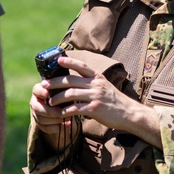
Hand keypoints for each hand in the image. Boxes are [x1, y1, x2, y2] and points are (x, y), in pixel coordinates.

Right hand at [30, 79, 74, 135]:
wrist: (63, 106)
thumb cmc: (63, 94)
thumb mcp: (64, 89)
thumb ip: (64, 88)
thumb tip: (70, 87)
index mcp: (39, 90)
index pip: (36, 90)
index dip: (40, 92)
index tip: (47, 94)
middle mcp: (35, 101)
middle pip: (37, 108)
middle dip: (50, 111)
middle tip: (60, 112)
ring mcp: (35, 113)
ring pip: (41, 119)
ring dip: (55, 120)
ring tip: (67, 118)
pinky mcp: (39, 123)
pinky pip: (45, 127)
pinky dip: (57, 127)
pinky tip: (67, 124)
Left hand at [39, 56, 160, 146]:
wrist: (129, 113)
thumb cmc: (115, 101)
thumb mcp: (105, 87)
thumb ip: (92, 83)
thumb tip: (76, 83)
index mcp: (98, 77)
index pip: (82, 66)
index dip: (69, 62)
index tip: (58, 60)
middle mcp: (96, 84)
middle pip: (70, 80)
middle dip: (55, 82)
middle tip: (44, 85)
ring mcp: (95, 96)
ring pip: (70, 94)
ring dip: (57, 98)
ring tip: (50, 101)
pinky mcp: (95, 109)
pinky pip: (75, 108)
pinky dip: (65, 111)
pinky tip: (60, 113)